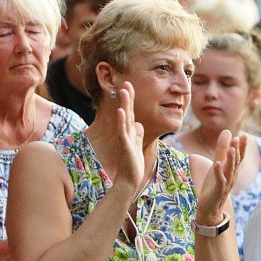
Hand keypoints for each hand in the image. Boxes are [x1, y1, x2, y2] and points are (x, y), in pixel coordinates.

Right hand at [113, 82, 144, 196]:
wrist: (129, 178)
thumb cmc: (132, 163)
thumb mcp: (137, 145)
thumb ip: (138, 134)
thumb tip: (139, 124)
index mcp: (130, 131)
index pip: (131, 112)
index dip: (131, 100)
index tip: (130, 86)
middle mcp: (126, 132)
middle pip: (127, 111)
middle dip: (127, 97)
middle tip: (126, 82)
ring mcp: (124, 138)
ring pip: (124, 118)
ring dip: (124, 104)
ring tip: (124, 91)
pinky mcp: (125, 145)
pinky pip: (123, 131)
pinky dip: (122, 121)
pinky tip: (121, 111)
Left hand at [195, 130, 245, 224]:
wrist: (210, 209)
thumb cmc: (214, 186)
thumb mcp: (217, 165)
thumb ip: (222, 149)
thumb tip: (228, 132)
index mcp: (232, 171)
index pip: (240, 157)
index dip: (242, 147)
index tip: (244, 135)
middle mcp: (232, 177)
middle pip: (237, 162)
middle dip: (239, 150)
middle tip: (240, 138)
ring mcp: (226, 184)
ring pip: (230, 171)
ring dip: (231, 160)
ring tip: (232, 149)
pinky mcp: (218, 191)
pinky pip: (220, 180)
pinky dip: (218, 172)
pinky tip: (217, 164)